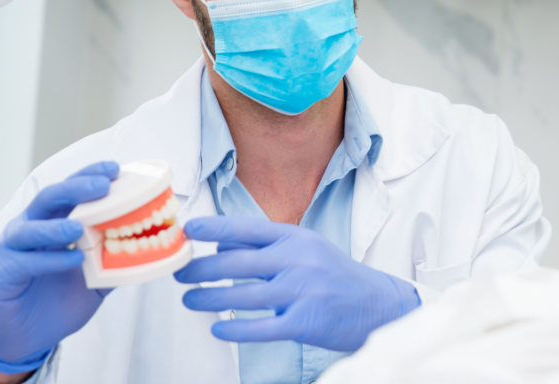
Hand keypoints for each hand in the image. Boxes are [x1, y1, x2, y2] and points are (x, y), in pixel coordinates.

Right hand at [0, 161, 118, 373]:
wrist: (29, 339)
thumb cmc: (59, 300)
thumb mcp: (98, 279)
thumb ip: (117, 259)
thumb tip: (154, 247)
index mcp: (53, 221)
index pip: (71, 190)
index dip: (90, 174)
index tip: (116, 168)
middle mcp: (29, 227)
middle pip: (49, 198)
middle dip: (76, 188)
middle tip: (102, 185)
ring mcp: (12, 248)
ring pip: (30, 227)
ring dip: (57, 225)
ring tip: (80, 227)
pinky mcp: (2, 272)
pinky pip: (26, 261)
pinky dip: (51, 259)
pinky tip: (74, 260)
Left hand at [174, 216, 420, 350]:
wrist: (378, 306)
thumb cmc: (336, 276)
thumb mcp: (306, 250)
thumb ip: (267, 248)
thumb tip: (222, 246)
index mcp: (296, 238)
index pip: (247, 229)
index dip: (214, 228)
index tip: (188, 228)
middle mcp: (298, 260)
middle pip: (236, 263)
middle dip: (201, 269)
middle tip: (180, 273)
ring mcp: (303, 291)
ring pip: (242, 296)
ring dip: (209, 298)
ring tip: (190, 300)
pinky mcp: (305, 321)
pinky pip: (260, 327)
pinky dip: (234, 329)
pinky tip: (217, 328)